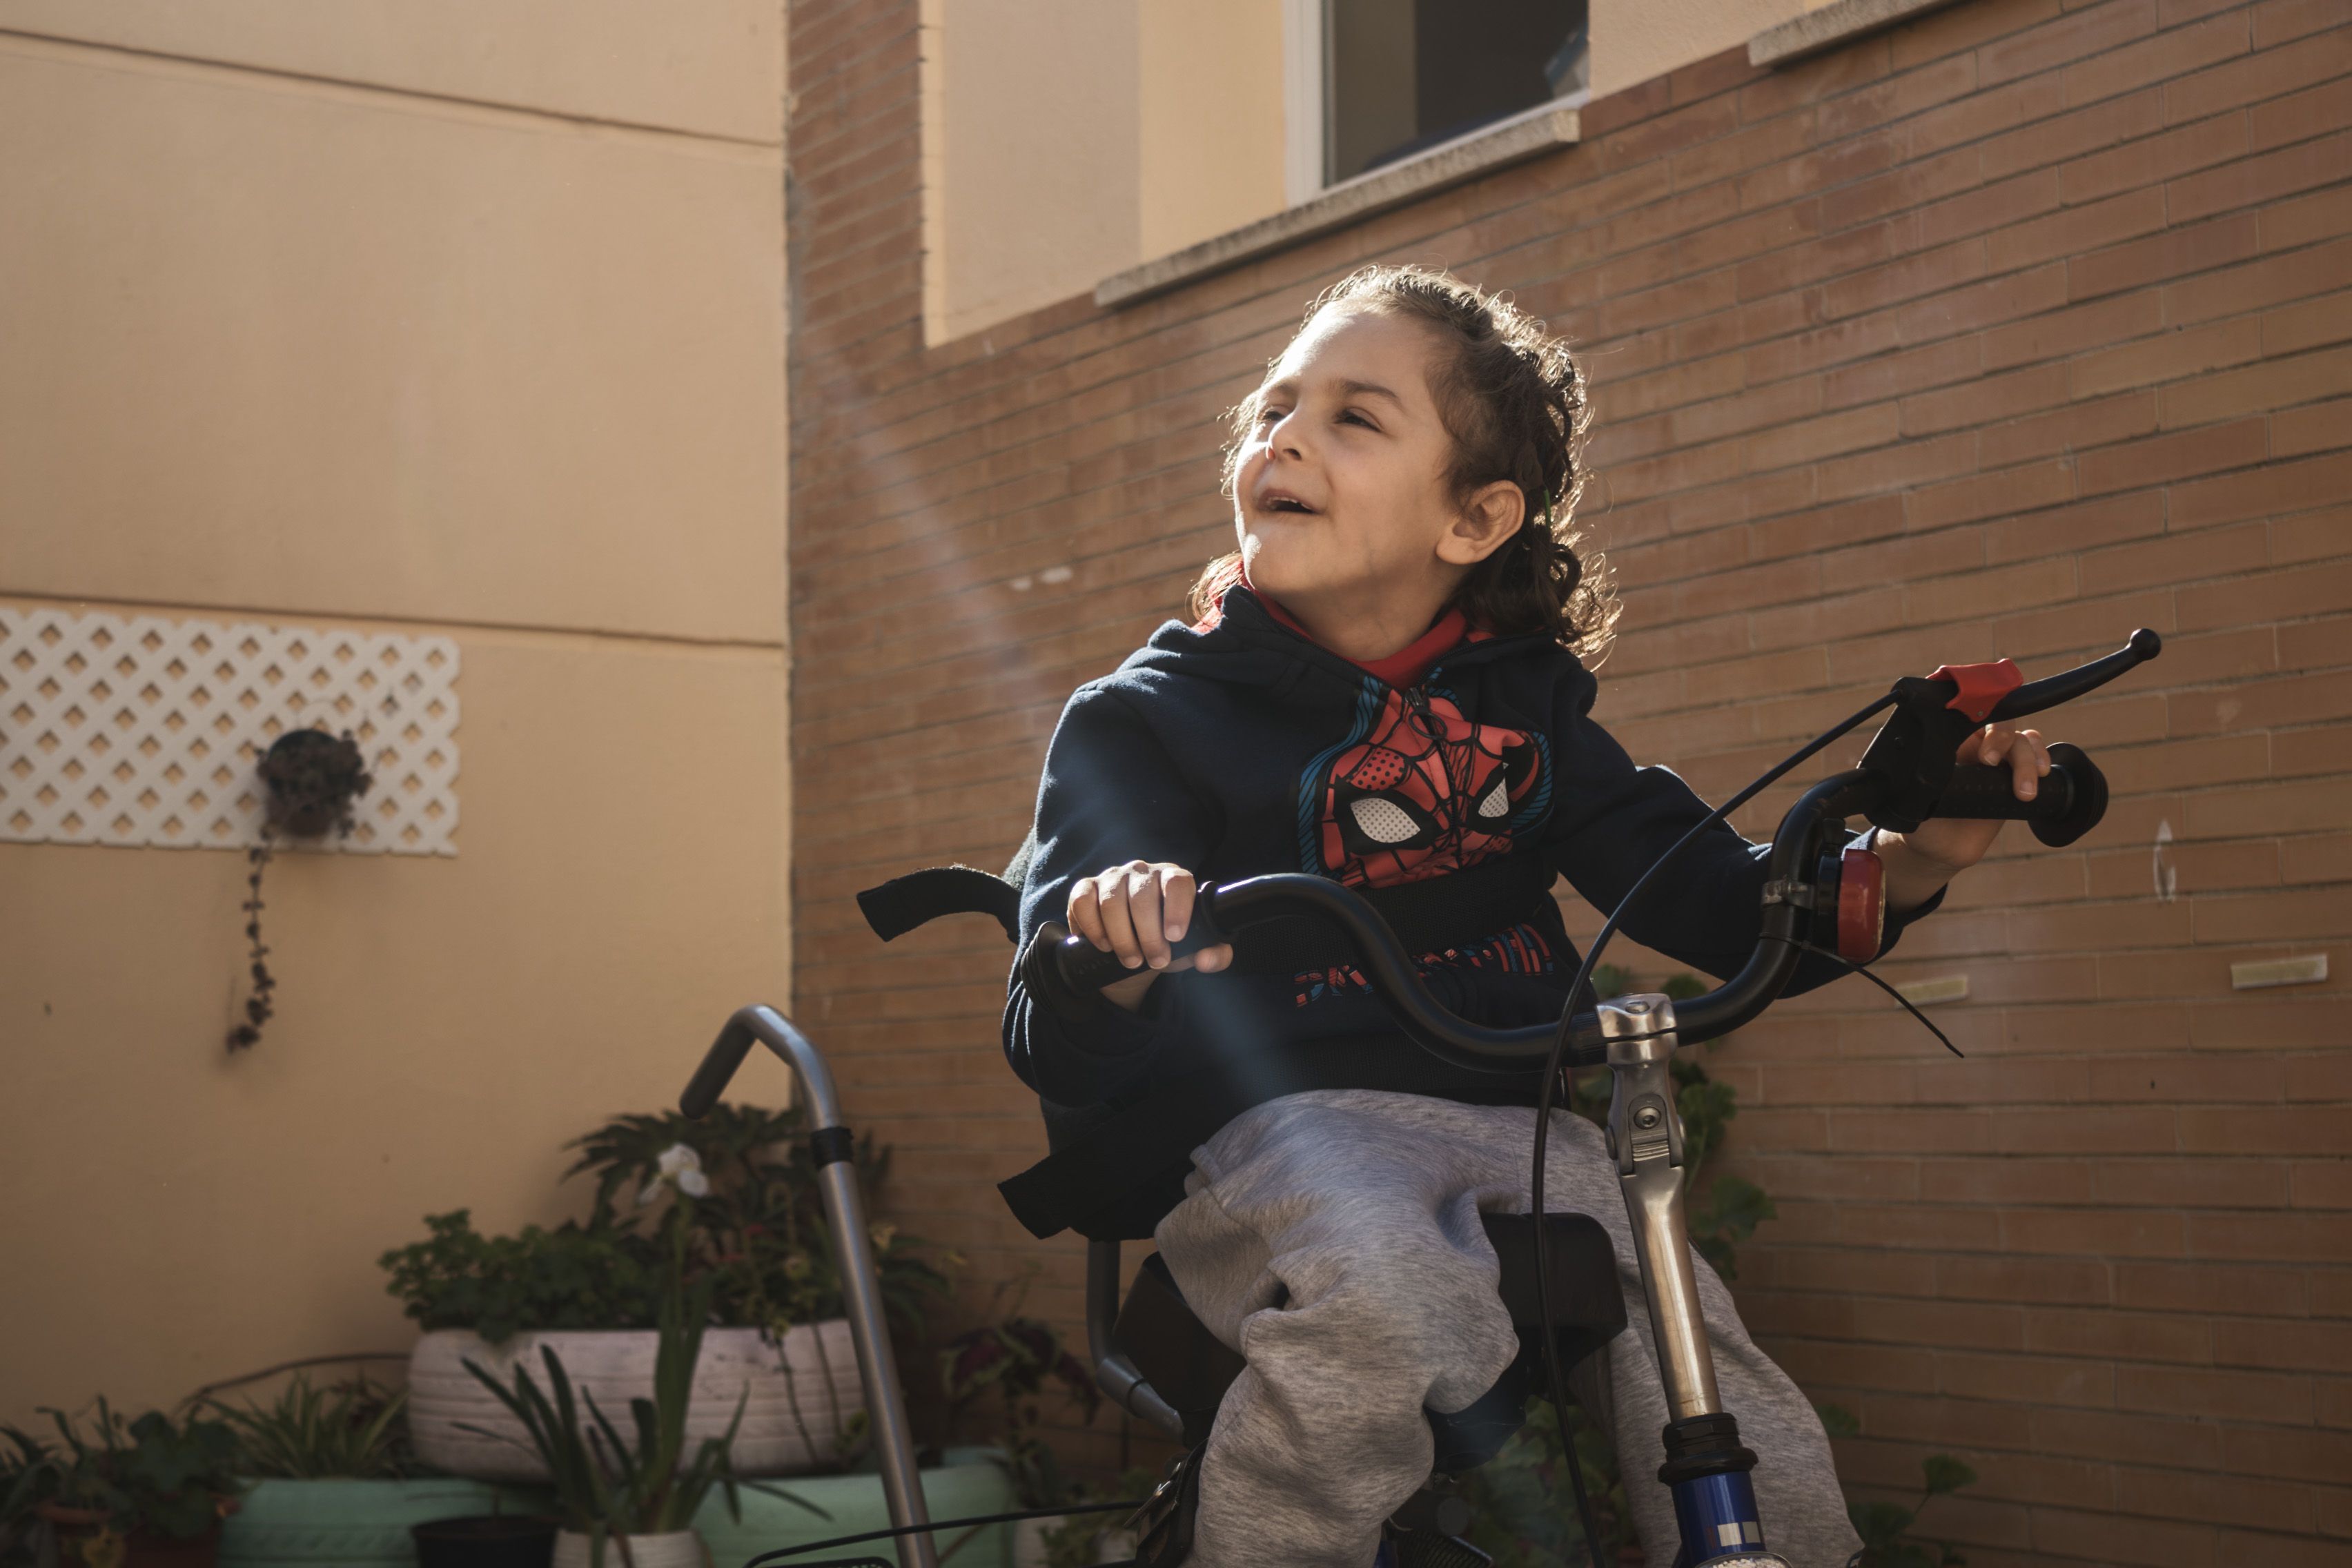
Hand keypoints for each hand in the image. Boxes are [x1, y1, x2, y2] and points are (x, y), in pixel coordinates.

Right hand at [1067, 861, 1233, 1011]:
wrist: (1132, 951)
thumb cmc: (1167, 944)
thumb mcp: (1193, 951)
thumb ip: (1214, 955)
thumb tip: (1207, 958)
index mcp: (1173, 879)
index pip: (1177, 882)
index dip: (1177, 909)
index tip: (1175, 937)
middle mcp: (1142, 871)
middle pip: (1142, 897)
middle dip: (1149, 936)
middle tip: (1155, 960)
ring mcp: (1112, 877)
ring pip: (1112, 903)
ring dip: (1122, 938)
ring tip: (1131, 960)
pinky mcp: (1085, 888)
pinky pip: (1083, 902)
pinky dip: (1092, 928)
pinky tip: (1104, 944)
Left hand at [1876, 723, 2049, 909]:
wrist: (1939, 848)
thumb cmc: (1922, 821)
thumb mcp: (1915, 805)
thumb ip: (1919, 794)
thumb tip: (1930, 783)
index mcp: (1948, 744)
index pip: (1972, 717)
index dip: (1985, 731)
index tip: (1986, 758)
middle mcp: (1974, 747)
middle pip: (2001, 728)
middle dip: (2006, 744)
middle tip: (1995, 767)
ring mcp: (1998, 761)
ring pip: (2022, 741)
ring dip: (2029, 759)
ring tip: (2025, 792)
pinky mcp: (2015, 778)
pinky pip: (2035, 756)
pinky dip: (2042, 759)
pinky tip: (2042, 776)